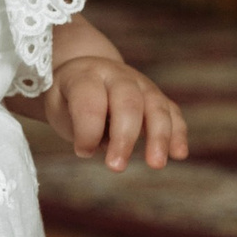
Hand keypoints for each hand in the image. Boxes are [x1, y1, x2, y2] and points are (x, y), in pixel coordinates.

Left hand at [44, 56, 188, 173]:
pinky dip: (177, 132)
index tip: (82, 152)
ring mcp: (141, 83)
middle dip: (124, 136)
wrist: (86, 70)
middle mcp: (117, 75)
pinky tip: (178, 154)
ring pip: (156, 105)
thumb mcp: (57, 106)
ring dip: (159, 136)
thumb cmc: (69, 97)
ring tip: (156, 164)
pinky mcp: (157, 96)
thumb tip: (103, 146)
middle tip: (116, 166)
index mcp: (86, 76)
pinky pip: (172, 111)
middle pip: (128, 101)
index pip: (91, 100)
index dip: (88, 130)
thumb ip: (76, 124)